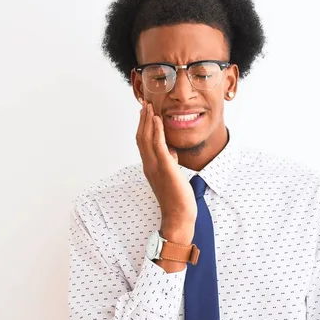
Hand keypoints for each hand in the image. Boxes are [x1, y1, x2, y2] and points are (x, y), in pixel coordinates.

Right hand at [136, 101, 196, 245]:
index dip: (142, 126)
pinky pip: (158, 145)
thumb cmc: (177, 198)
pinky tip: (158, 119)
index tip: (145, 113)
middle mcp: (149, 165)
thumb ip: (170, 162)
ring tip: (149, 107)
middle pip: (141, 137)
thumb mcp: (173, 175)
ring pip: (146, 139)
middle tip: (144, 104)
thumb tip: (172, 152)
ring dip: (147, 121)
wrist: (178, 215)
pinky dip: (156, 131)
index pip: (143, 142)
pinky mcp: (165, 167)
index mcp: (150, 166)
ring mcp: (155, 166)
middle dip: (143, 119)